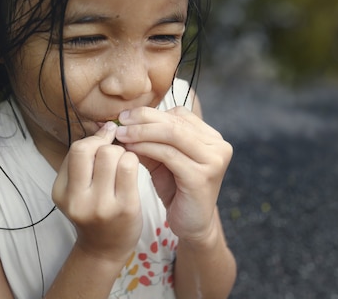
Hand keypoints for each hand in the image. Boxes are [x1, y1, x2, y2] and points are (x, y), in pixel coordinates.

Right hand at [52, 122, 141, 261]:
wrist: (105, 249)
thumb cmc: (94, 212)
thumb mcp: (77, 189)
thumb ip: (84, 160)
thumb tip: (107, 125)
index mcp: (61, 192)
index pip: (77, 150)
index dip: (95, 139)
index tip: (105, 140)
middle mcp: (78, 200)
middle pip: (94, 149)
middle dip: (109, 145)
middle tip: (115, 154)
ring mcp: (102, 206)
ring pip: (114, 155)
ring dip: (123, 153)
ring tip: (123, 163)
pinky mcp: (125, 208)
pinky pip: (130, 167)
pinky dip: (133, 161)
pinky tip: (132, 169)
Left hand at [115, 106, 231, 245]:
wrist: (191, 226)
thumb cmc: (176, 191)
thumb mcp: (162, 160)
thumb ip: (149, 139)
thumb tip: (121, 120)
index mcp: (212, 137)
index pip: (179, 114)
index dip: (150, 112)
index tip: (124, 116)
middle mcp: (219, 145)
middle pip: (175, 122)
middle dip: (143, 119)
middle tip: (119, 121)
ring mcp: (213, 161)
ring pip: (172, 134)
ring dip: (142, 132)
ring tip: (120, 134)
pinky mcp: (202, 176)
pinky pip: (169, 154)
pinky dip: (147, 148)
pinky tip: (130, 149)